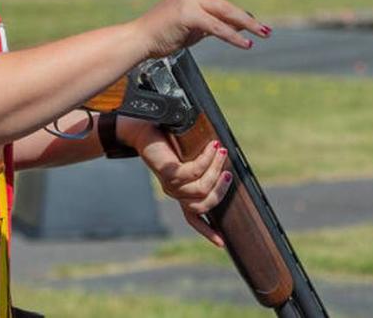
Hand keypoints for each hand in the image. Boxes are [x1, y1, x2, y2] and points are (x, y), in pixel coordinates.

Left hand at [120, 118, 233, 247]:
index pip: (193, 219)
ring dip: (216, 169)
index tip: (222, 244)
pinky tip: (212, 146)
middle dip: (220, 190)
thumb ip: (204, 163)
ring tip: (221, 150)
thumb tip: (227, 160)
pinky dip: (207, 159)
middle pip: (203, 205)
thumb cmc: (170, 139)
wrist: (142, 127)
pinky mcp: (168, 173)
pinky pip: (194, 172)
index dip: (208, 232)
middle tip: (229, 172)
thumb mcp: (190, 155)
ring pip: (201, 188)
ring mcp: (170, 185)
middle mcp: (175, 193)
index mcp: (180, 193)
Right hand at [133, 0, 273, 58]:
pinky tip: (247, 44)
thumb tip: (247, 21)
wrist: (142, 37)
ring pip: (227, 10)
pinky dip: (234, 37)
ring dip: (250, 23)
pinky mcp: (188, 16)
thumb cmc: (169, 29)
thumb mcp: (200, 23)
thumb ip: (222, 19)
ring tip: (266, 32)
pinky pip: (217, 28)